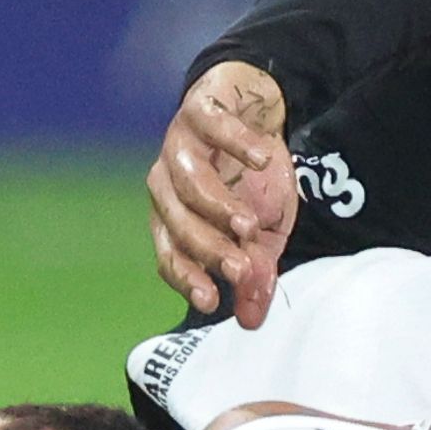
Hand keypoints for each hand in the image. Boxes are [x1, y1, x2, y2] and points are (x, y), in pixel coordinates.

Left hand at [149, 61, 295, 326]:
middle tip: (241, 268)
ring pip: (190, 183)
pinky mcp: (199, 110)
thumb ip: (256, 272)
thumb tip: (252, 321)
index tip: (210, 300)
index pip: (172, 255)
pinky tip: (261, 160)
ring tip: (251, 226)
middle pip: (180, 223)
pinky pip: (214, 129)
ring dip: (220, 207)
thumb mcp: (263, 231)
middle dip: (211, 249)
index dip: (188, 277)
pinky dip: (237, 145)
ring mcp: (179, 146)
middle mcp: (167, 185)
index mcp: (176, 218)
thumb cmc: (253, 177)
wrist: (256, 108)